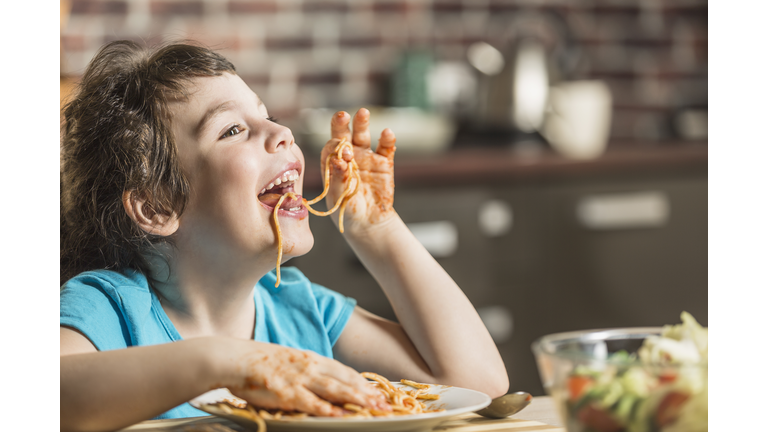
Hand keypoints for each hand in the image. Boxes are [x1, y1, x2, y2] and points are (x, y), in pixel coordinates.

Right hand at [222, 340, 389, 415]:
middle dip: (367, 392)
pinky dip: (331, 410)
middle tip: (385, 403)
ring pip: (336, 390)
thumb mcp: (287, 360)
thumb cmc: (257, 362)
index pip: (343, 370)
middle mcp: (310, 366)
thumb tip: (319, 381)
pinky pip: (314, 404)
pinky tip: (343, 415)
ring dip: (358, 400)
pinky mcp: (288, 393)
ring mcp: (300, 379)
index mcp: (310, 358)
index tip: (377, 390)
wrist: (234, 359)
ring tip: (374, 408)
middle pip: (345, 380)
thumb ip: (305, 370)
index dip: (362, 381)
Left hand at [319, 108, 396, 234]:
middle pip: (343, 135)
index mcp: (332, 164)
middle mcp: (348, 157)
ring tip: (363, 113)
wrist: (369, 223)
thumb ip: (338, 178)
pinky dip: (388, 140)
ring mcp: (366, 158)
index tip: (343, 153)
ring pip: (363, 136)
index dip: (335, 147)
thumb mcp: (338, 196)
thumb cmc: (347, 211)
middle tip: (343, 115)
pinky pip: (386, 148)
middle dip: (341, 124)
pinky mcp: (384, 163)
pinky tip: (388, 133)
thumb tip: (338, 159)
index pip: (330, 148)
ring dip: (362, 123)